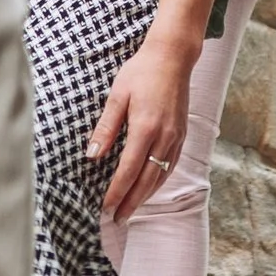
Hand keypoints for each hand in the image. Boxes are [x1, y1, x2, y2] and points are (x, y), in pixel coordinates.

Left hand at [89, 32, 196, 220]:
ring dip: (146, 196)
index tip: (105, 207)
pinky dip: (159, 181)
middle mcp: (164, 136)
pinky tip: (150, 187)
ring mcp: (176, 136)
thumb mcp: (117, 95)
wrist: (172, 56)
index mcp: (145, 127)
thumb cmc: (141, 71)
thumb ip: (106, 127)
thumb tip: (93, 155)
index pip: (129, 170)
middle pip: (146, 180)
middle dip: (131, 202)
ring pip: (161, 175)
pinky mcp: (182, 133)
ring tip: (131, 209)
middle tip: (117, 220)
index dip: (117, 192)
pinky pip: (171, 165)